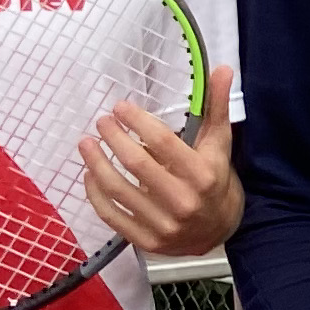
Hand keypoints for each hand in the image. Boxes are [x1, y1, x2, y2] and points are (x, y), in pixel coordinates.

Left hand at [85, 62, 240, 257]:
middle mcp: (183, 201)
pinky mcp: (147, 240)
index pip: (162, 142)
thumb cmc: (216, 180)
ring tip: (86, 144)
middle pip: (136, 164)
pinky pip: (111, 215)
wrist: (220, 231)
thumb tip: (223, 69)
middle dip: (113, 138)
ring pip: (118, 190)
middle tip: (101, 122)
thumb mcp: (220, 144)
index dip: (136, 121)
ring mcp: (164, 224)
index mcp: (202, 175)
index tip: (120, 108)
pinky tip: (89, 174)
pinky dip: (95, 193)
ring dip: (96, 163)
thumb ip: (217, 108)